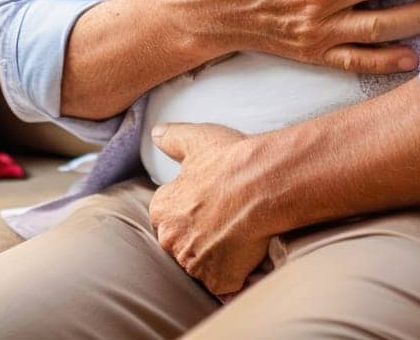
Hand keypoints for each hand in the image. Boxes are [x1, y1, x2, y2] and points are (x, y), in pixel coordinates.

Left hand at [148, 122, 273, 299]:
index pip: (169, 218)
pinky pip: (224, 285)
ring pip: (202, 265)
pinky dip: (236, 277)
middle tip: (229, 222)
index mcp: (162, 208)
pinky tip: (251, 260)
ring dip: (219, 257)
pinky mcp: (217, 280)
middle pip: (183, 245)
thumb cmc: (230, 160)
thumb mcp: (197, 139)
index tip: (211, 206)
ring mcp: (193, 263)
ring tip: (243, 238)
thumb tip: (156, 133)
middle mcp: (171, 239)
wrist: (263, 183)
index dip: (192, 213)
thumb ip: (172, 138)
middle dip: (201, 238)